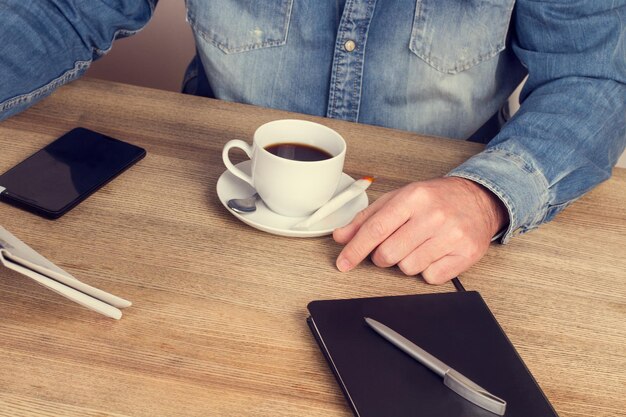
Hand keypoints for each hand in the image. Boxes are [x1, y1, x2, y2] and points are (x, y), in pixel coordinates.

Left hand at [333, 177, 507, 283]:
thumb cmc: (435, 199)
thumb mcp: (399, 199)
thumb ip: (367, 218)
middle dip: (382, 256)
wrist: (478, 199)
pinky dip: (428, 269)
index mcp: (413, 197)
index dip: (355, 250)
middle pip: (388, 254)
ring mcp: (451, 235)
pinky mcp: (466, 254)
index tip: (343, 263)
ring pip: (408, 268)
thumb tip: (341, 236)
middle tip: (393, 246)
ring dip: (406, 262)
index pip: (375, 229)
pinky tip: (434, 252)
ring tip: (418, 245)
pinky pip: (431, 277)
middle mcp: (433, 215)